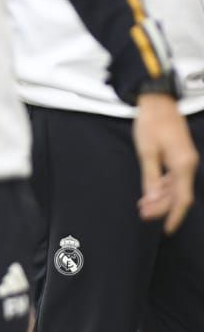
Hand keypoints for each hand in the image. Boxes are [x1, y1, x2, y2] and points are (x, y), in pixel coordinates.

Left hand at [133, 92, 197, 232]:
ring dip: (161, 197)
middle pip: (179, 194)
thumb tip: (153, 199)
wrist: (158, 102)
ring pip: (176, 186)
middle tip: (143, 214)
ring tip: (143, 206)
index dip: (173, 215)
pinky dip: (163, 186)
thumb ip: (151, 178)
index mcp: (183, 165)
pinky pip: (174, 177)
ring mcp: (185, 160)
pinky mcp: (180, 156)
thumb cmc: (151, 124)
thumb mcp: (146, 152)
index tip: (166, 229)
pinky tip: (150, 192)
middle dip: (162, 207)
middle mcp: (188, 164)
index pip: (181, 198)